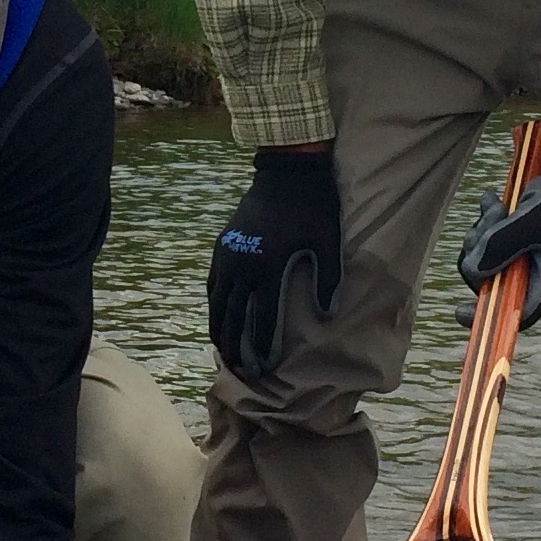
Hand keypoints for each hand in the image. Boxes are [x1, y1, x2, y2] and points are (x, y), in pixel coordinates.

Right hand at [208, 146, 341, 378]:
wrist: (286, 169)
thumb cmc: (313, 205)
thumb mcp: (327, 240)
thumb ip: (328, 279)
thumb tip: (327, 316)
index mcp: (269, 266)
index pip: (260, 319)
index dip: (261, 347)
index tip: (264, 369)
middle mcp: (243, 264)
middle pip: (232, 316)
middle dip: (235, 347)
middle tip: (240, 371)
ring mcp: (229, 254)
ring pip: (216, 301)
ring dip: (218, 329)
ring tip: (223, 353)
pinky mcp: (223, 244)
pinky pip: (213, 282)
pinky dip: (213, 303)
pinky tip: (216, 316)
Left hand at [456, 135, 540, 328]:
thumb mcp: (526, 223)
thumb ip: (496, 249)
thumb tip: (470, 271)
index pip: (520, 313)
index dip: (488, 314)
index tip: (460, 313)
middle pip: (503, 281)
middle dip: (484, 252)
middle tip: (486, 220)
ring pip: (500, 260)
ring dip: (487, 234)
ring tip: (492, 205)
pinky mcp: (540, 245)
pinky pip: (508, 245)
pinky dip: (496, 226)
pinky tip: (492, 201)